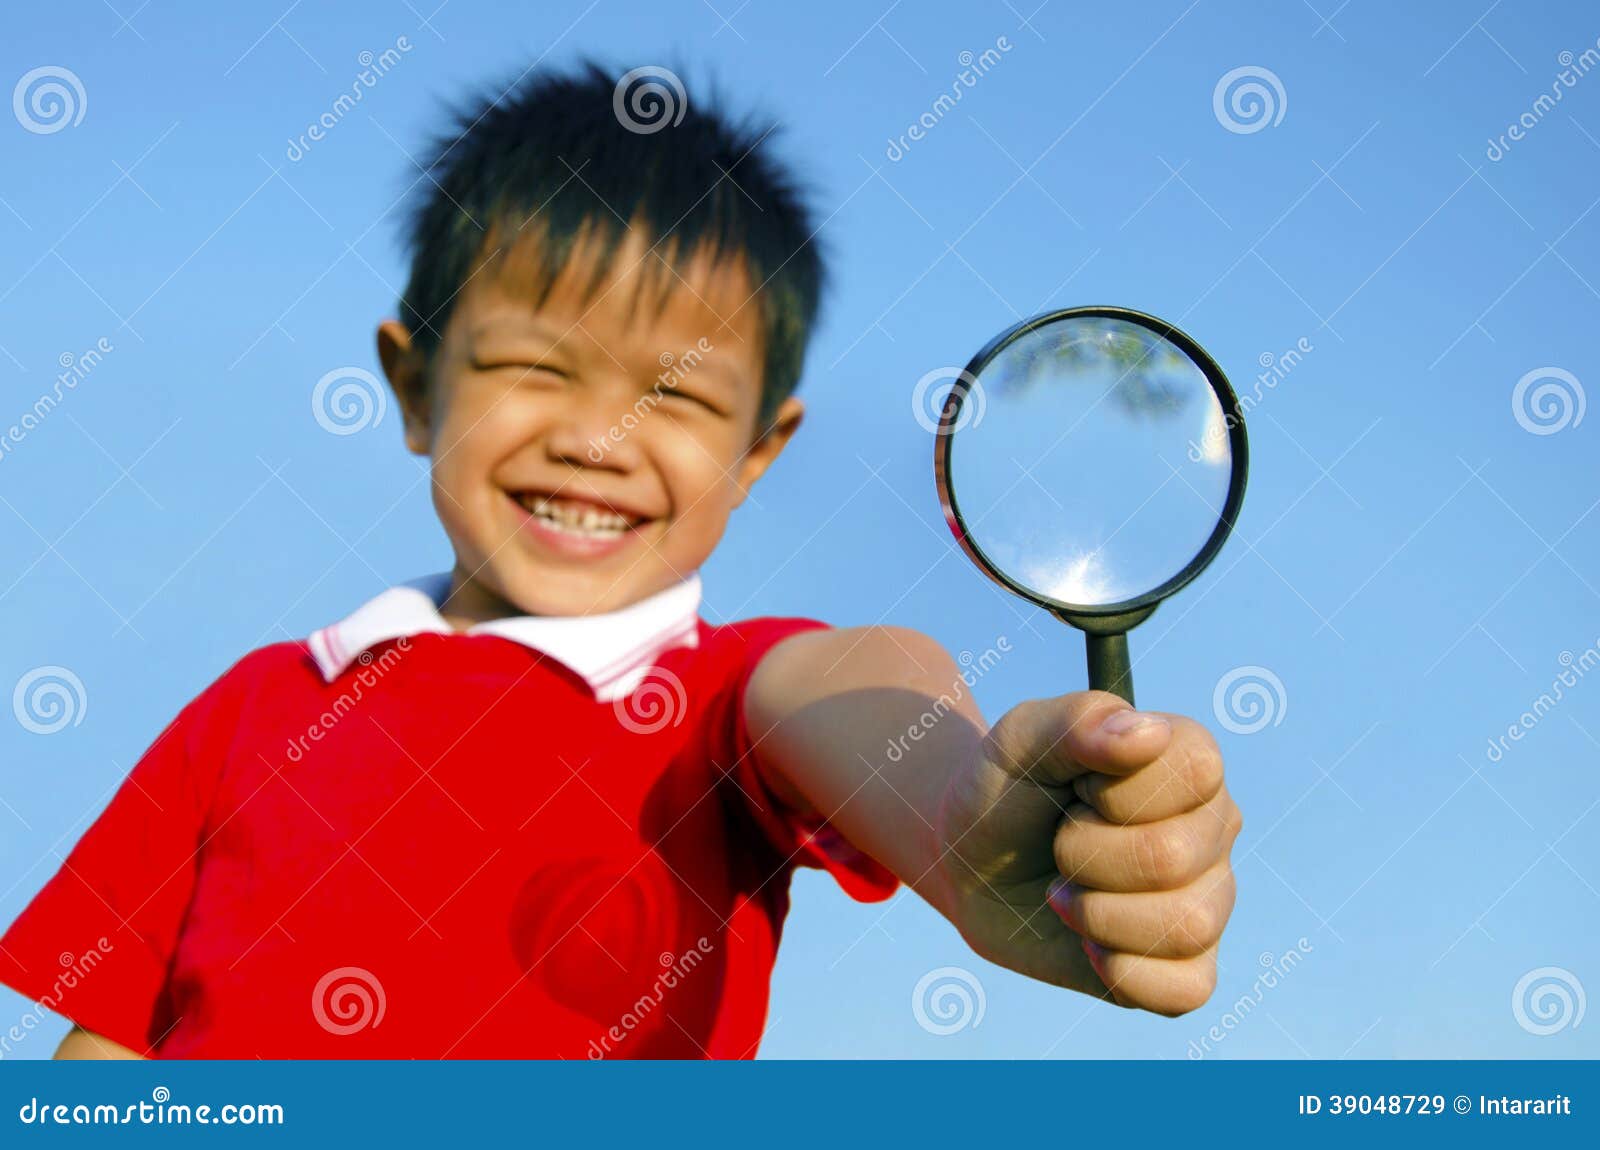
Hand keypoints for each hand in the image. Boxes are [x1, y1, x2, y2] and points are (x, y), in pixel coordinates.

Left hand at [939, 690, 1240, 1015]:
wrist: (971, 866)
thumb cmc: (1003, 792)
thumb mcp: (1019, 741)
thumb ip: (1076, 722)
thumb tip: (1147, 734)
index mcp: (1189, 761)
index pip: (1193, 771)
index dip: (1114, 789)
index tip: (1077, 788)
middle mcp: (1212, 830)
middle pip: (1173, 857)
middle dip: (1084, 855)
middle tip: (1060, 845)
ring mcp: (1209, 900)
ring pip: (1185, 926)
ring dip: (1096, 914)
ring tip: (1066, 893)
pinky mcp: (1187, 966)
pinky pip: (1185, 989)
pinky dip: (1118, 972)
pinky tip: (1088, 944)